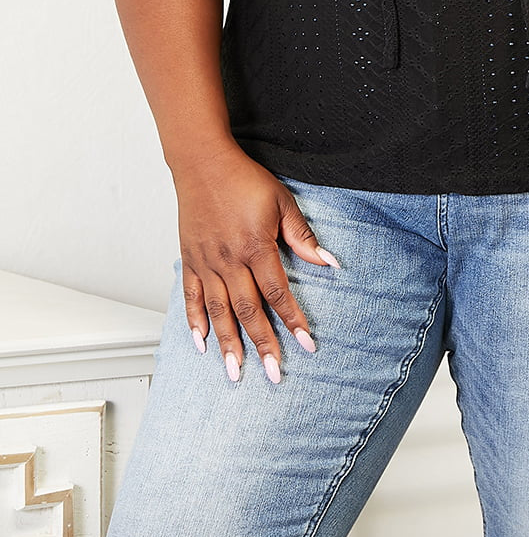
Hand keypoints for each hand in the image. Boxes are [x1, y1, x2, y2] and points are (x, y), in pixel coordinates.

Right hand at [172, 143, 340, 383]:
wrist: (203, 162)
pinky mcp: (190, 259)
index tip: (306, 344)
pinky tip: (202, 343)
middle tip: (274, 374)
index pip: (278, 292)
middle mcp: (229, 260)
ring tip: (236, 372)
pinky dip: (195, 322)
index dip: (293, 320)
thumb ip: (303, 236)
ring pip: (218, 311)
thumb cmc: (244, 179)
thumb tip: (330, 262)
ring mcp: (206, 262)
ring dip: (228, 344)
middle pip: (249, 310)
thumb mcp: (282, 202)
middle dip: (263, 344)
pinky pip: (192, 297)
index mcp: (256, 246)